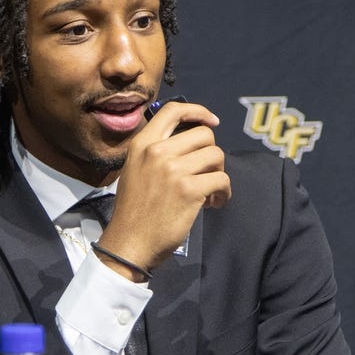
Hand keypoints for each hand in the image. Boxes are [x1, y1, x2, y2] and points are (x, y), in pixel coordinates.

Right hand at [97, 100, 231, 277]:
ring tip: (211, 192)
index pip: (173, 111)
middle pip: (204, 134)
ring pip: (216, 155)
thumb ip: (156, 153)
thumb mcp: (135, 170)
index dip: (198, 111)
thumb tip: (191, 144)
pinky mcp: (189, 190)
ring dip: (219, 174)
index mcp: (142, 144)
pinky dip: (224, 192)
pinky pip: (222, 179)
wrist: (129, 243)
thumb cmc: (134, 211)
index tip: (212, 121)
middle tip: (207, 173)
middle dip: (212, 154)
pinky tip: (214, 203)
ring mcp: (173, 170)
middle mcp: (157, 152)